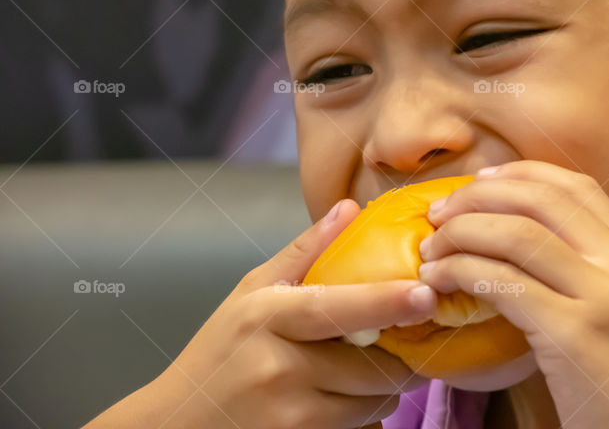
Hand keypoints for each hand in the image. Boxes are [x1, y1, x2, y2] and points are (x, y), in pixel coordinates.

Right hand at [83, 199, 437, 428]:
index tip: (426, 294)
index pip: (337, 308)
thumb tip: (349, 207)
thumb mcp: (251, 291)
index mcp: (269, 317)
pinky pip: (361, 428)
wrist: (177, 423)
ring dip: (385, 388)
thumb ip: (305, 251)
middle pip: (372, 365)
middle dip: (399, 355)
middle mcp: (279, 368)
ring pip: (373, 402)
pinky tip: (344, 399)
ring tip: (365, 370)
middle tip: (400, 342)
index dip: (386, 302)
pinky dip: (366, 414)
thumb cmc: (220, 351)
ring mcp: (289, 415)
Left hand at [418, 160, 608, 427]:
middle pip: (541, 199)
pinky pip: (504, 283)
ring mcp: (600, 297)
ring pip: (517, 235)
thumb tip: (515, 238)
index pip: (577, 186)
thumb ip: (583, 270)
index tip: (480, 180)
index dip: (521, 173)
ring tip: (429, 249)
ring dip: (461, 233)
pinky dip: (461, 272)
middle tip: (438, 212)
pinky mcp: (573, 333)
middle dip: (479, 196)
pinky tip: (438, 282)